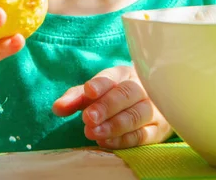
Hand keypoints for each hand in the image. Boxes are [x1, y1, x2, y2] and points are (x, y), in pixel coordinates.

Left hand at [53, 65, 172, 148]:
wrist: (151, 102)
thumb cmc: (115, 95)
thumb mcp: (95, 92)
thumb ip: (75, 98)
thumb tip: (57, 108)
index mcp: (124, 74)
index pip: (112, 76)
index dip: (100, 84)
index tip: (88, 91)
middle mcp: (141, 88)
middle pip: (126, 94)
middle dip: (106, 106)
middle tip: (87, 118)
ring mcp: (152, 108)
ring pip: (135, 115)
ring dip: (114, 125)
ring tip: (93, 132)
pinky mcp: (158, 129)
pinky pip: (142, 135)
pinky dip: (123, 140)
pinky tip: (106, 142)